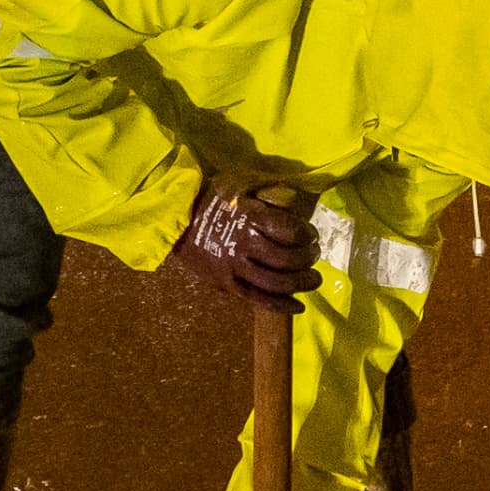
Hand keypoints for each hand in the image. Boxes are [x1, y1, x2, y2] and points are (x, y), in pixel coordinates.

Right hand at [169, 180, 314, 313]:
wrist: (175, 219)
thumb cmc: (212, 198)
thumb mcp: (242, 184)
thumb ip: (271, 193)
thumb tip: (296, 203)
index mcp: (250, 218)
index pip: (291, 231)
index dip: (306, 234)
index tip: (311, 234)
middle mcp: (245, 245)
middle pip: (287, 258)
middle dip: (307, 258)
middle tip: (314, 254)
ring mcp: (235, 268)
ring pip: (276, 282)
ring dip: (301, 283)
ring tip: (314, 279)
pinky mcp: (228, 285)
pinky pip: (259, 299)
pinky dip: (281, 305)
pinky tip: (298, 306)